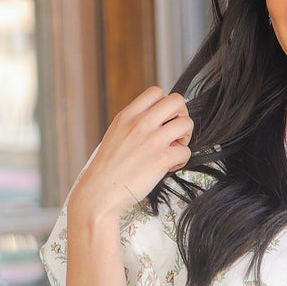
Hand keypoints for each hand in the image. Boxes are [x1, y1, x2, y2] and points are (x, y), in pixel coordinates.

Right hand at [69, 86, 193, 226]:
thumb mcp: (115, 136)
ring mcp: (152, 139)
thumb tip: (155, 124)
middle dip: (181, 116)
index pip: (156, 92)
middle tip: (175, 133)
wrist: (99, 193)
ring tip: (173, 150)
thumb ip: (133, 125)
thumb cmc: (106, 171)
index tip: (162, 121)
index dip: (165, 105)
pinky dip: (181, 160)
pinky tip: (169, 167)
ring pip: (187, 123)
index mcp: (127, 115)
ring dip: (185, 138)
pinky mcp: (161, 158)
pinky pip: (185, 151)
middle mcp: (140, 123)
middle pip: (177, 101)